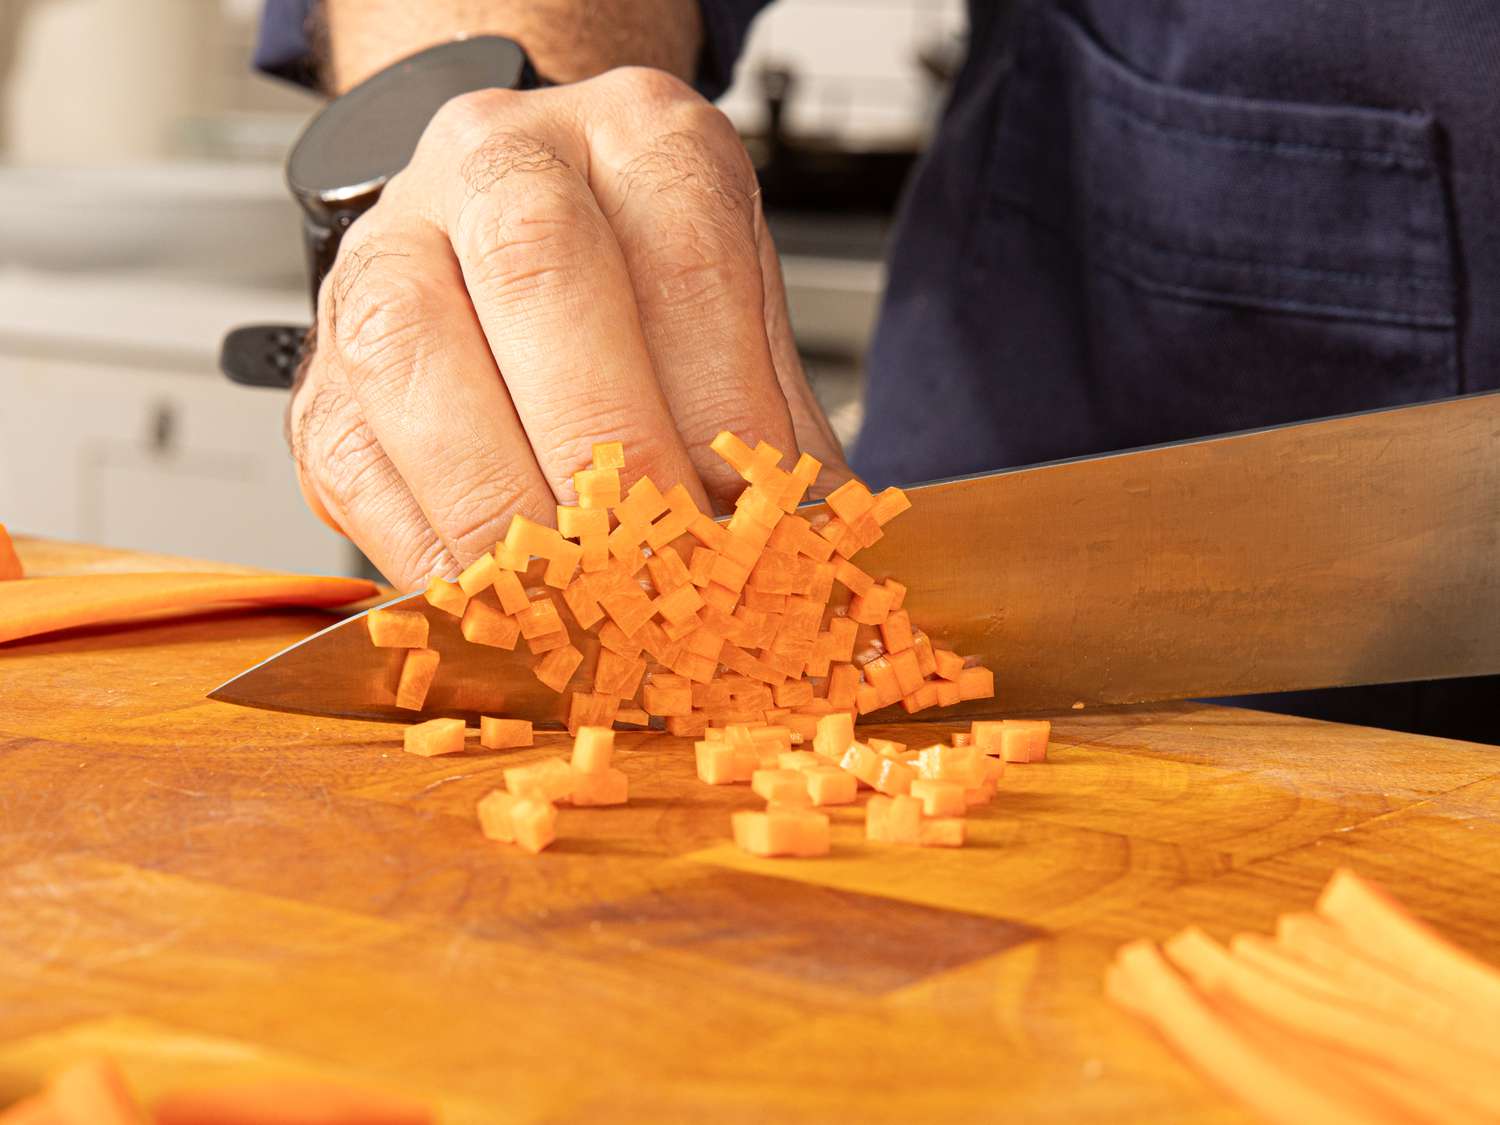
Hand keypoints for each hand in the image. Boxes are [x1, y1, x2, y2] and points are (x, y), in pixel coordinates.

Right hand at [286, 67, 850, 588]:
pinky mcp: (324, 363)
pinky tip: (494, 599)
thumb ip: (768, 426)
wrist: (508, 223)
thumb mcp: (736, 320)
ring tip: (578, 601)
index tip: (749, 525)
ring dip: (504, 509)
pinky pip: (354, 459)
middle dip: (606, 455)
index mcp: (636, 136)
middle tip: (660, 572)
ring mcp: (389, 248)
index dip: (721, 413)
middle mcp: (499, 159)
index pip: (688, 260)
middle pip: (538, 274)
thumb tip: (800, 554)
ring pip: (416, 358)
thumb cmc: (639, 285)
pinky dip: (427, 549)